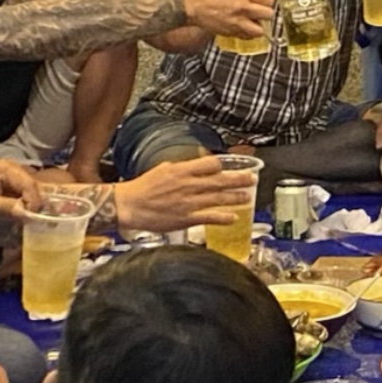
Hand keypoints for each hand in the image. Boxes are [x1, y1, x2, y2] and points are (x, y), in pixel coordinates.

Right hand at [115, 152, 245, 232]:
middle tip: (252, 179)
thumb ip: (182, 167)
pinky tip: (234, 218)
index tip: (229, 168)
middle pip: (220, 180)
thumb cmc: (143, 187)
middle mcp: (188, 185)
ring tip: (248, 197)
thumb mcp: (164, 169)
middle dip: (238, 180)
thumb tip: (197, 163)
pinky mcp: (186, 218)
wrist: (129, 206)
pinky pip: (209, 217)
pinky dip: (223, 217)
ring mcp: (188, 202)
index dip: (222, 166)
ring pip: (218, 198)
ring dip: (236, 198)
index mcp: (182, 170)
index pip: (211, 164)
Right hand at [175, 0, 274, 41]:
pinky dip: (250, 33)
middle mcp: (243, 5)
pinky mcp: (232, 30)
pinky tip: (245, 27)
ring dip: (259, 24)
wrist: (192, 4)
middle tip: (260, 9)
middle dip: (266, 11)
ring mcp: (238, 19)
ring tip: (254, 20)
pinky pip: (249, 36)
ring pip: (261, 27)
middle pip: (268, 12)